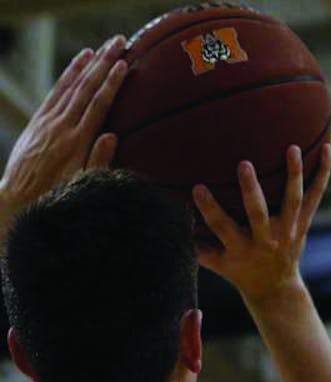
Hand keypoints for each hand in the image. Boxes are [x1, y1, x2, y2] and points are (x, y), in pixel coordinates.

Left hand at [0, 35, 126, 221]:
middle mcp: (61, 127)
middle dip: (103, 64)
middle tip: (119, 43)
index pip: (97, 105)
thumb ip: (98, 161)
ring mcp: (48, 122)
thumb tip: (112, 136)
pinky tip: (78, 63)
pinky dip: (67, 75)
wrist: (17, 199)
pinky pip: (55, 92)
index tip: (124, 65)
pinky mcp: (39, 121)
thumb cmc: (56, 196)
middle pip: (85, 89)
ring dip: (87, 64)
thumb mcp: (82, 185)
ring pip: (70, 86)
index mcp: (76, 142)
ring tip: (101, 47)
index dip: (111, 83)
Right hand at [193, 143, 330, 303]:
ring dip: (293, 174)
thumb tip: (172, 216)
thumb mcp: (217, 263)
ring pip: (293, 200)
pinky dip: (322, 173)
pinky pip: (316, 195)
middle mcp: (267, 239)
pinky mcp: (304, 222)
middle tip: (243, 164)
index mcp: (242, 249)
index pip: (222, 227)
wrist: (275, 286)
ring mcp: (289, 230)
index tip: (197, 188)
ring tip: (292, 148)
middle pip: (259, 213)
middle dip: (251, 190)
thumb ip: (196, 243)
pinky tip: (327, 148)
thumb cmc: (239, 270)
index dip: (209, 209)